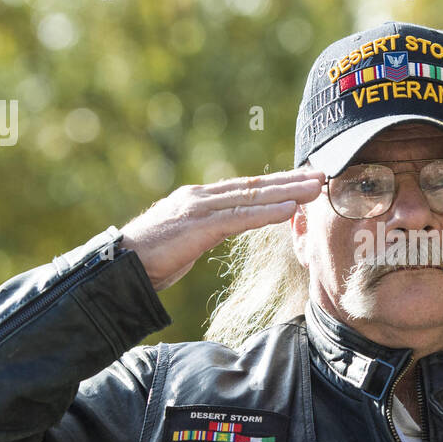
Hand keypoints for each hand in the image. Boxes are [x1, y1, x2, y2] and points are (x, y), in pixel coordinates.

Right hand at [118, 167, 325, 291]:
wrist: (119, 267)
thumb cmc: (149, 259)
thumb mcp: (185, 240)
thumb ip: (207, 230)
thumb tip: (223, 230)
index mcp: (199, 199)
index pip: (245, 188)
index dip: (277, 183)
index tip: (305, 179)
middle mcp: (201, 197)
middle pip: (254, 186)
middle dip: (290, 180)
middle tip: (323, 174)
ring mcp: (199, 209)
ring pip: (252, 197)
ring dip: (287, 192)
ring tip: (316, 188)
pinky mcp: (197, 226)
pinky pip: (239, 218)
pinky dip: (266, 213)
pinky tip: (289, 210)